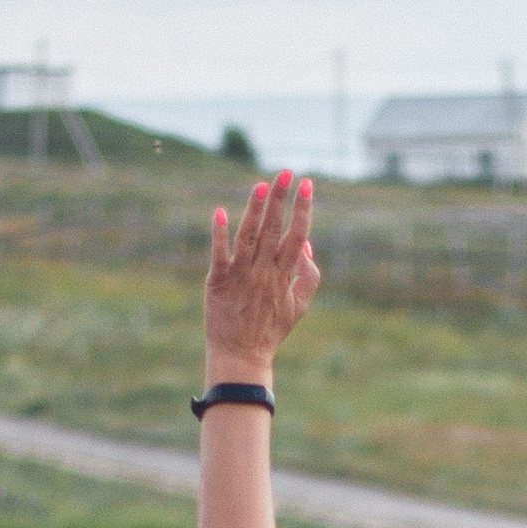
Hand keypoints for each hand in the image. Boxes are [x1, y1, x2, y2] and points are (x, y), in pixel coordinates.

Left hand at [205, 172, 318, 380]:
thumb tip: (306, 244)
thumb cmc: (271, 329)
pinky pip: (219, 254)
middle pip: (274, 229)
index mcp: (284, 276)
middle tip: (286, 172)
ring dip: (255, 209)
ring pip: (249, 237)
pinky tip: (219, 211)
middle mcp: (264, 272)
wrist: (241, 355)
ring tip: (261, 184)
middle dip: (281, 199)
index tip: (307, 184)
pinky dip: (219, 234)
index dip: (302, 209)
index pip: (296, 235)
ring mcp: (241, 276)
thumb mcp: (300, 306)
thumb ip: (308, 276)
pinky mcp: (218, 282)